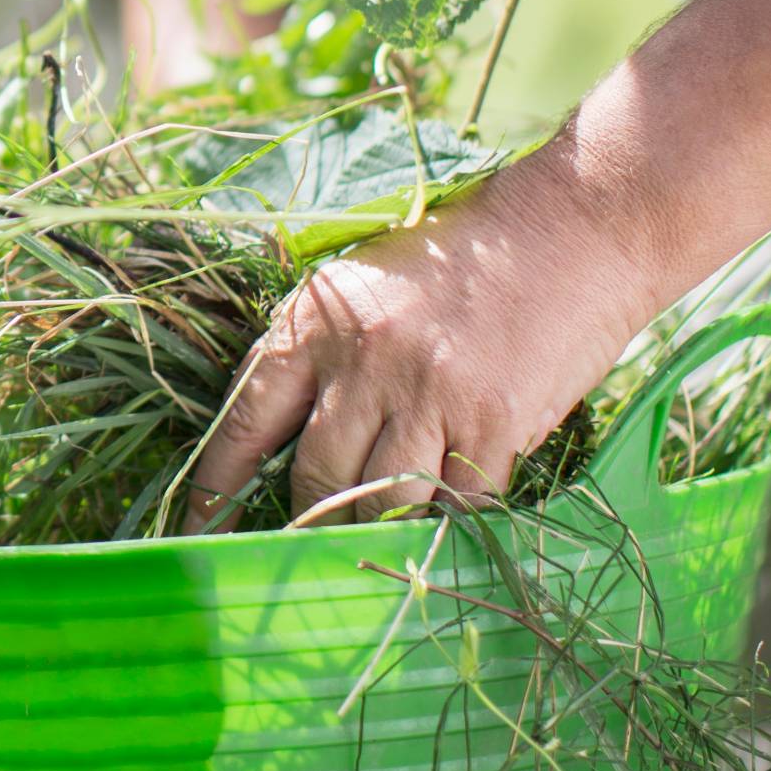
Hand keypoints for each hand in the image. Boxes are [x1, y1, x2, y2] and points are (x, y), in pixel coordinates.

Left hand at [185, 156, 656, 530]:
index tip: (198, 531)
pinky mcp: (493, 425)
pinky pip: (456, 506)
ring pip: (382, 504)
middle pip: (314, 480)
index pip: (245, 423)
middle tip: (313, 542)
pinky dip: (451, 517)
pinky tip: (453, 505)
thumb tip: (282, 442)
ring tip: (387, 528)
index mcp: (314, 323)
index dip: (216, 488)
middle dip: (311, 520)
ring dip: (383, 526)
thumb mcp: (364, 284)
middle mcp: (361, 363)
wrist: (572, 227)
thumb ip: (322, 353)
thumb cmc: (461, 257)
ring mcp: (428, 397)